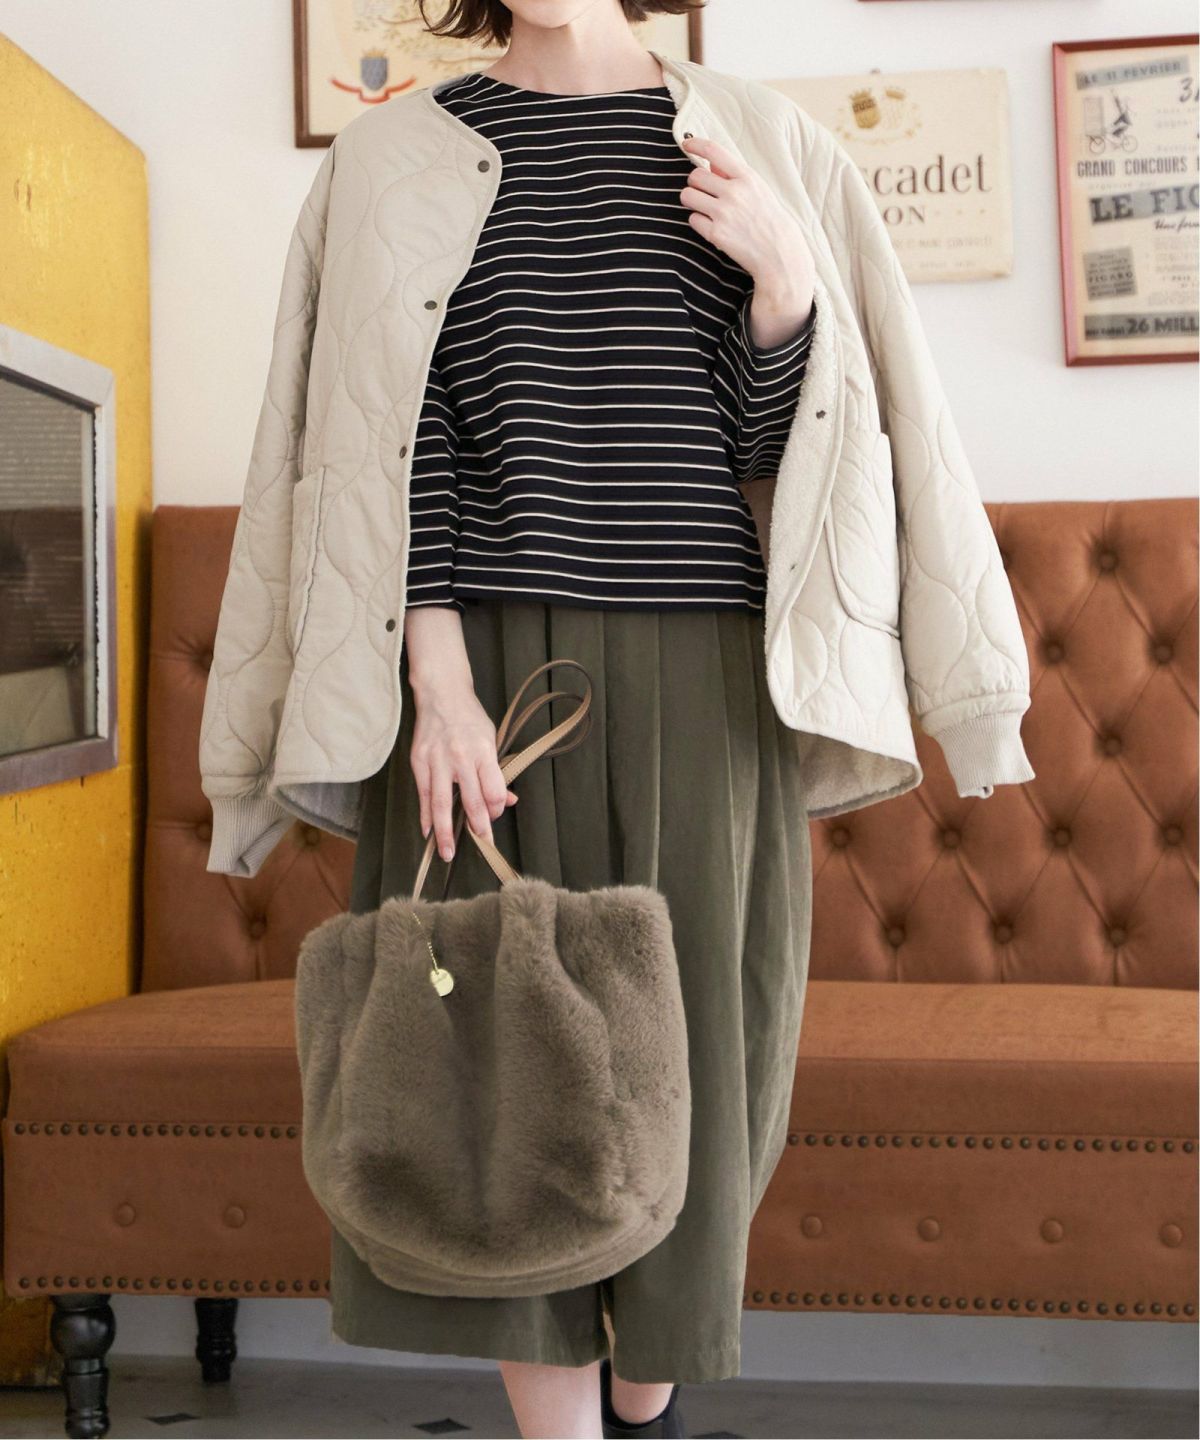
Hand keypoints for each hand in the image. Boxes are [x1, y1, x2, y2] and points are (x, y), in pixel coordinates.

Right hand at [404, 610, 516, 861]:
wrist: (441, 694)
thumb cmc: (470, 718)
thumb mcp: (492, 740)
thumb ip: (497, 772)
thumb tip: (508, 800)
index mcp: (483, 751)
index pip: (494, 791)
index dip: (497, 809)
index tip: (495, 815)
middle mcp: (461, 757)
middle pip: (472, 801)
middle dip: (478, 827)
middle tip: (483, 845)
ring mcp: (437, 760)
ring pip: (443, 803)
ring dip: (446, 832)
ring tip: (448, 852)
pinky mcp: (419, 761)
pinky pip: (424, 794)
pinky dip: (425, 815)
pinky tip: (427, 831)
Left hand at [680, 135, 816, 347]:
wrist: (780, 254)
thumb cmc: (769, 220)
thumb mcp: (758, 190)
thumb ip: (733, 176)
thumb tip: (710, 164)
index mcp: (747, 177)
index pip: (714, 151)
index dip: (696, 144)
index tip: (687, 145)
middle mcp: (734, 192)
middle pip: (695, 175)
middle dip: (696, 184)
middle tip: (705, 194)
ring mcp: (723, 213)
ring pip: (687, 195)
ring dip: (692, 201)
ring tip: (706, 209)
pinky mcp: (715, 233)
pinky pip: (692, 219)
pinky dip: (699, 222)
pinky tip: (713, 227)